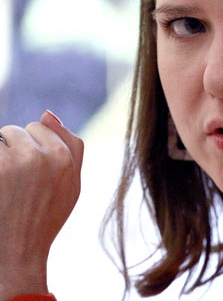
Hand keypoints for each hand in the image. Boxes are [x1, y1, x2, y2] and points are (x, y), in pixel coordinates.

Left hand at [0, 110, 83, 299]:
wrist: (18, 253)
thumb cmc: (46, 218)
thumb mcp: (73, 184)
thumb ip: (71, 146)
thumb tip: (46, 113)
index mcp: (66, 157)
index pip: (42, 127)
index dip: (35, 147)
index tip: (33, 173)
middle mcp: (45, 155)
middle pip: (20, 130)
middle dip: (16, 147)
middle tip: (18, 181)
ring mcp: (18, 161)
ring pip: (2, 137)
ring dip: (1, 154)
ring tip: (6, 183)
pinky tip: (2, 185)